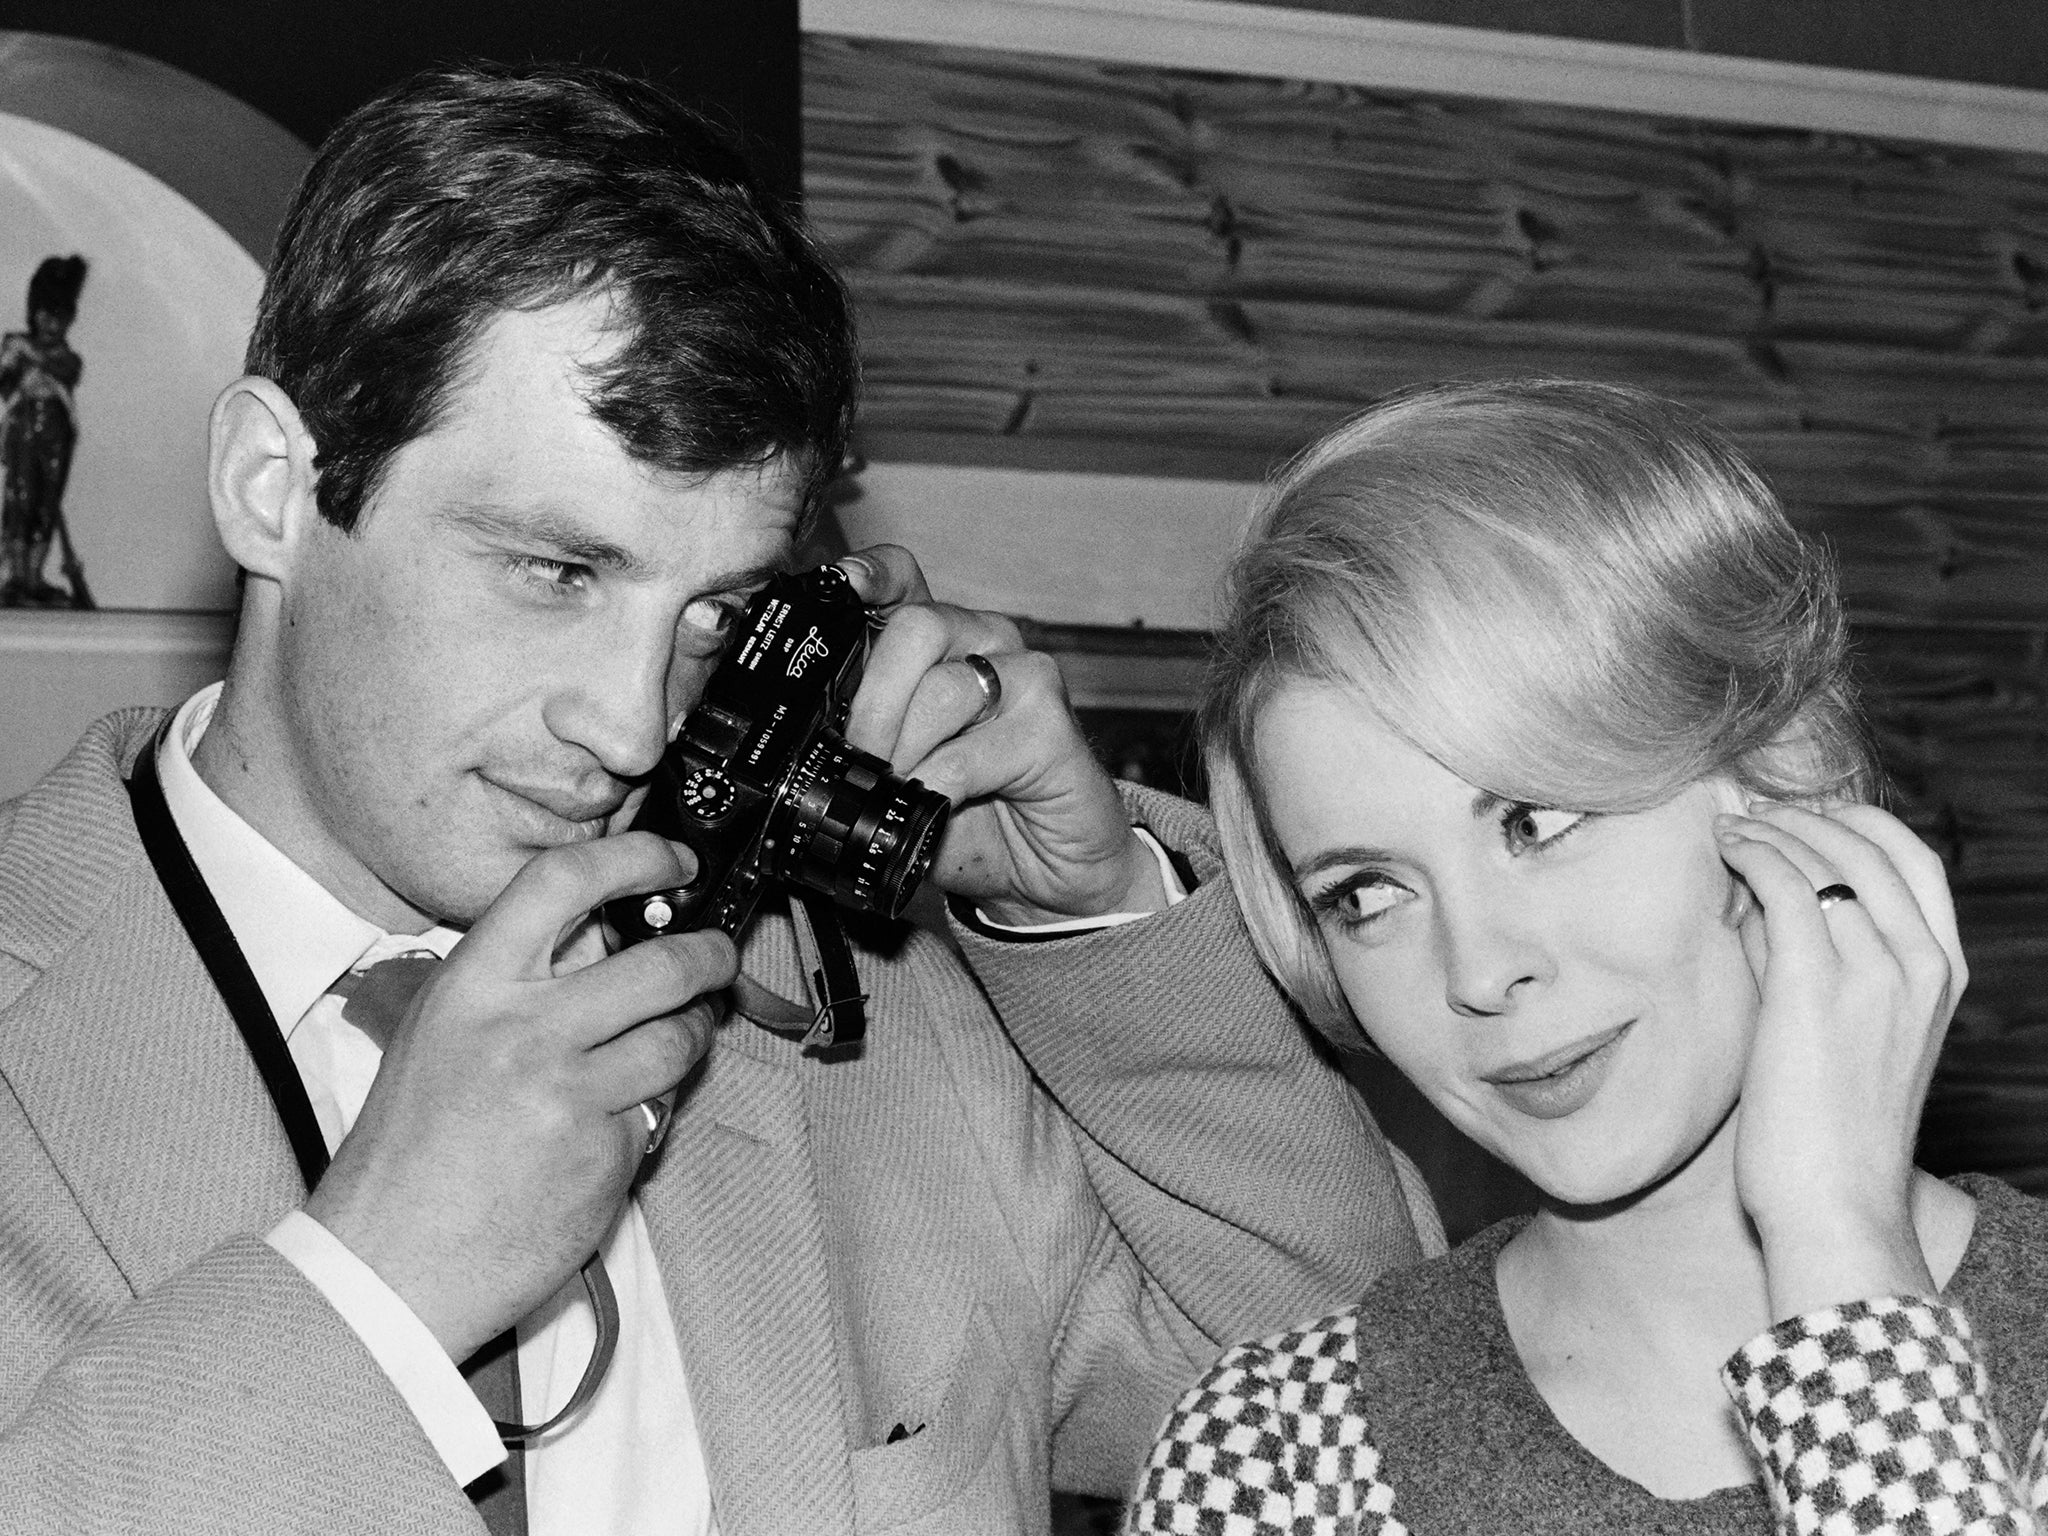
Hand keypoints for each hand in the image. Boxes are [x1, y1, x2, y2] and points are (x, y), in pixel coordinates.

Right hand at [304, 832, 734, 1361]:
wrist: (390, 1263)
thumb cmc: (409, 1151)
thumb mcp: (440, 1034)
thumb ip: (511, 982)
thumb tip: (597, 938)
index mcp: (472, 988)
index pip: (561, 883)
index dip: (633, 857)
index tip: (671, 861)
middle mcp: (523, 1032)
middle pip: (659, 964)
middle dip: (708, 955)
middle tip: (717, 957)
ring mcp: (569, 1095)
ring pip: (677, 1039)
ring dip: (692, 1036)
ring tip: (673, 1040)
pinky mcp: (604, 1154)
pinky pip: (656, 1111)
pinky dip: (647, 1112)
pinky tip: (610, 1124)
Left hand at [834, 545, 1166, 925]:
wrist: (1046, 872)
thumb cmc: (974, 818)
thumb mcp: (900, 774)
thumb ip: (863, 740)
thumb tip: (809, 735)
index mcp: (943, 644)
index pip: (902, 578)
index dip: (867, 578)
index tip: (840, 590)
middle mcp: (987, 645)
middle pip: (915, 628)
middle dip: (871, 703)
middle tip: (860, 759)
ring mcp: (1026, 679)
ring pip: (941, 689)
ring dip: (902, 752)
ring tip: (896, 790)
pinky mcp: (1052, 726)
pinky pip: (971, 750)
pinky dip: (937, 786)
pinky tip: (934, 807)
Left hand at [1714, 800, 1965, 1317]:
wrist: (1834, 1207)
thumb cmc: (1825, 1129)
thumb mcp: (1846, 1029)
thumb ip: (1818, 959)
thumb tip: (1762, 899)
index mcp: (1944, 972)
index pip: (1913, 860)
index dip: (1857, 822)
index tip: (1804, 815)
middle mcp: (1922, 963)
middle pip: (1871, 844)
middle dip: (1807, 815)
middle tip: (1754, 810)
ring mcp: (1876, 972)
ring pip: (1826, 858)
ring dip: (1772, 829)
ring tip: (1729, 826)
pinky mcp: (1816, 984)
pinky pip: (1786, 886)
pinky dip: (1752, 854)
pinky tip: (1724, 850)